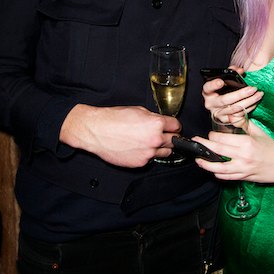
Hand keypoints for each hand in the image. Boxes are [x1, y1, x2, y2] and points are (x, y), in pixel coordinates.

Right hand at [60, 104, 180, 166]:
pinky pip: (150, 159)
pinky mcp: (140, 163)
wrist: (96, 131)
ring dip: (161, 147)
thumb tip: (161, 122)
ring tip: (149, 142)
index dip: (174, 125)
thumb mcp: (138, 110)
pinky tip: (138, 148)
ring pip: (165, 152)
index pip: (176, 126)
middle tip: (163, 134)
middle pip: (174, 141)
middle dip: (170, 137)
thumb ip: (153, 118)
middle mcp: (155, 139)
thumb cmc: (114, 119)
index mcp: (156, 124)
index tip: (172, 127)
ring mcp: (148, 153)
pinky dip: (147, 155)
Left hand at [192, 121, 273, 183]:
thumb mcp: (258, 133)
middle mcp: (243, 156)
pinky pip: (226, 177)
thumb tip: (232, 116)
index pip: (223, 139)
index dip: (213, 136)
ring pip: (218, 168)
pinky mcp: (243, 177)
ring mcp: (242, 169)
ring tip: (198, 160)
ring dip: (206, 164)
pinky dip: (217, 173)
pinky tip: (212, 170)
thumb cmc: (271, 148)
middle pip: (217, 151)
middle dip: (204, 146)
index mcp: (246, 143)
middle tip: (196, 142)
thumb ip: (244, 124)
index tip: (210, 134)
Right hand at [202, 65, 262, 115]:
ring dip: (248, 102)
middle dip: (240, 94)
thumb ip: (231, 73)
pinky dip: (248, 109)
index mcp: (208, 92)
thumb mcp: (224, 80)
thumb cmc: (223, 90)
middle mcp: (211, 104)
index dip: (214, 85)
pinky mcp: (225, 120)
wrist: (222, 106)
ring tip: (258, 95)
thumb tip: (240, 70)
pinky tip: (255, 103)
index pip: (208, 87)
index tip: (221, 81)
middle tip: (252, 89)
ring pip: (234, 109)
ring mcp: (218, 113)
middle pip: (225, 100)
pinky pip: (238, 116)